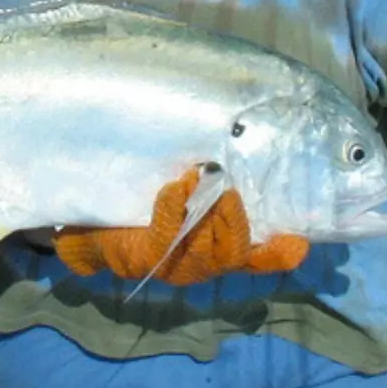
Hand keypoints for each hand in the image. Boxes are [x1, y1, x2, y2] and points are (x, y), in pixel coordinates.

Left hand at [54, 169, 308, 286]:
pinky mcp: (139, 258)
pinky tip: (174, 187)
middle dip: (237, 225)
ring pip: (202, 254)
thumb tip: (254, 123)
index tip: (297, 242)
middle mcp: (202, 261)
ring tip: (199, 179)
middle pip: (233, 255)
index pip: (261, 257)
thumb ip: (220, 164)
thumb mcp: (189, 174)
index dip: (280, 255)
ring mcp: (171, 264)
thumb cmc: (148, 186)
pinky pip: (162, 241)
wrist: (89, 213)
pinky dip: (173, 211)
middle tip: (230, 190)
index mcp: (221, 243)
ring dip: (205, 216)